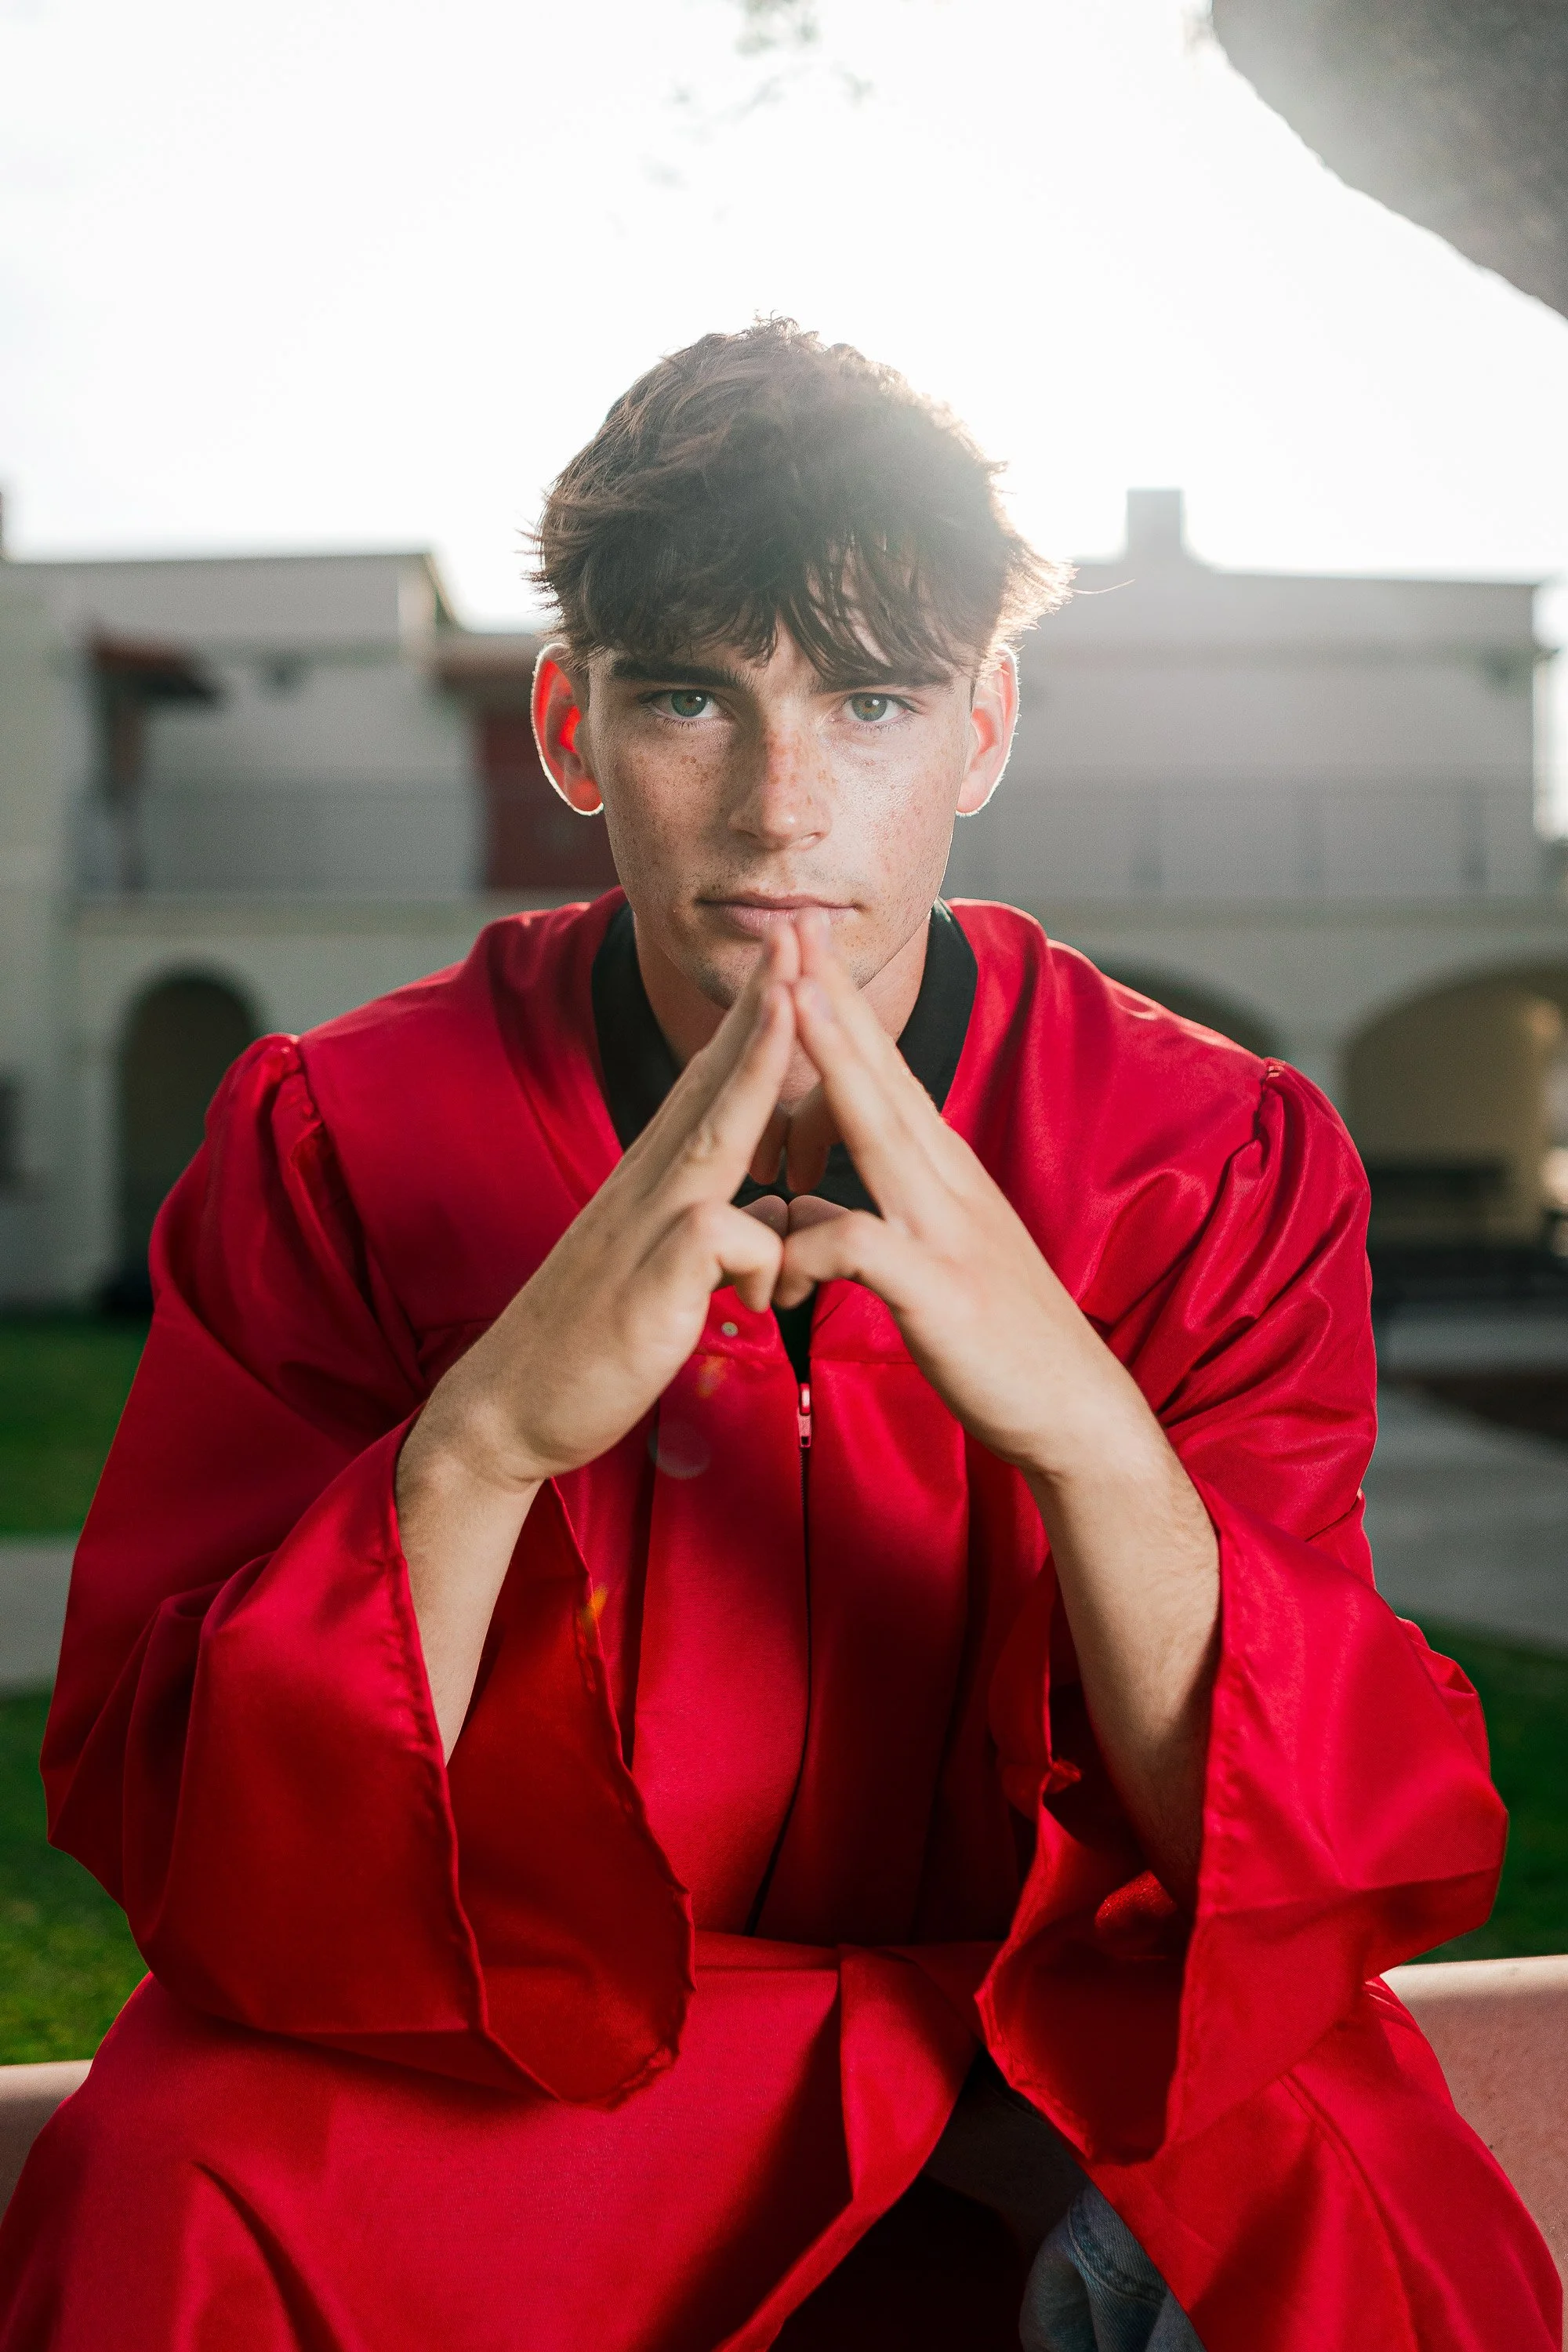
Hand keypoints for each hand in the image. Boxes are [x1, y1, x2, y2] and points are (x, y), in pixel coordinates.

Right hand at [410, 928, 798, 1497]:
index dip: (751, 1020)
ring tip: (795, 1009)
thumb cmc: (593, 1340)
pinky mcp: (649, 1284)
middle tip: (794, 931)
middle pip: (709, 1080)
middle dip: (759, 1002)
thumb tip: (768, 1218)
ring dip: (756, 1066)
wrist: (513, 1408)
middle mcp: (647, 1188)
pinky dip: (760, 1261)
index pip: (708, 1082)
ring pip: (712, 1133)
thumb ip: (709, 1229)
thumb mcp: (658, 1268)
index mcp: (655, 1182)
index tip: (787, 960)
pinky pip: (721, 1240)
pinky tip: (763, 1305)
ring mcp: (643, 1229)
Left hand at [776, 912, 1219, 1900]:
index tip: (798, 949)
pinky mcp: (939, 1292)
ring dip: (833, 1066)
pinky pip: (862, 1250)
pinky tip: (779, 1272)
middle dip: (831, 999)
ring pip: (879, 1131)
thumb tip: (794, 1213)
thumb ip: (855, 1229)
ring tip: (786, 1010)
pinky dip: (812, 1249)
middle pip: (880, 1075)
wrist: (1074, 1412)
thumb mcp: (920, 1267)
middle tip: (790, 927)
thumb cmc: (991, 1341)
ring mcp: (948, 1232)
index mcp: (939, 1173)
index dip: (837, 1009)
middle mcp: (947, 1183)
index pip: (880, 1073)